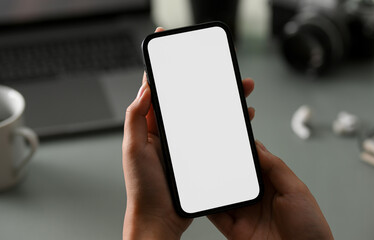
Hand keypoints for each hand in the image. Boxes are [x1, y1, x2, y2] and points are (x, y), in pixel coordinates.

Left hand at [122, 27, 255, 238]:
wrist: (160, 219)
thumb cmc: (143, 189)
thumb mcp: (134, 150)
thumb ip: (136, 118)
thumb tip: (144, 89)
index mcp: (150, 127)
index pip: (156, 90)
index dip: (161, 67)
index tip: (167, 45)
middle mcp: (168, 132)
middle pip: (187, 99)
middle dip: (203, 81)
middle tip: (218, 69)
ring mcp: (185, 143)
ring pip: (205, 115)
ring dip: (221, 101)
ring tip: (239, 91)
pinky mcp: (198, 156)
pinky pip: (214, 134)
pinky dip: (227, 124)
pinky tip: (238, 119)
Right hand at [208, 142, 333, 239]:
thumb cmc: (310, 229)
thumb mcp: (297, 190)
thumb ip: (276, 167)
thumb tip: (258, 148)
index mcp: (274, 183)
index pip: (254, 161)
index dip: (244, 150)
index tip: (233, 137)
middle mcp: (258, 197)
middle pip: (236, 176)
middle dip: (225, 165)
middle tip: (215, 152)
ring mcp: (245, 213)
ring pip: (224, 193)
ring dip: (214, 183)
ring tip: (206, 170)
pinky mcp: (234, 229)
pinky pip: (216, 215)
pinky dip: (208, 206)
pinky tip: (203, 195)